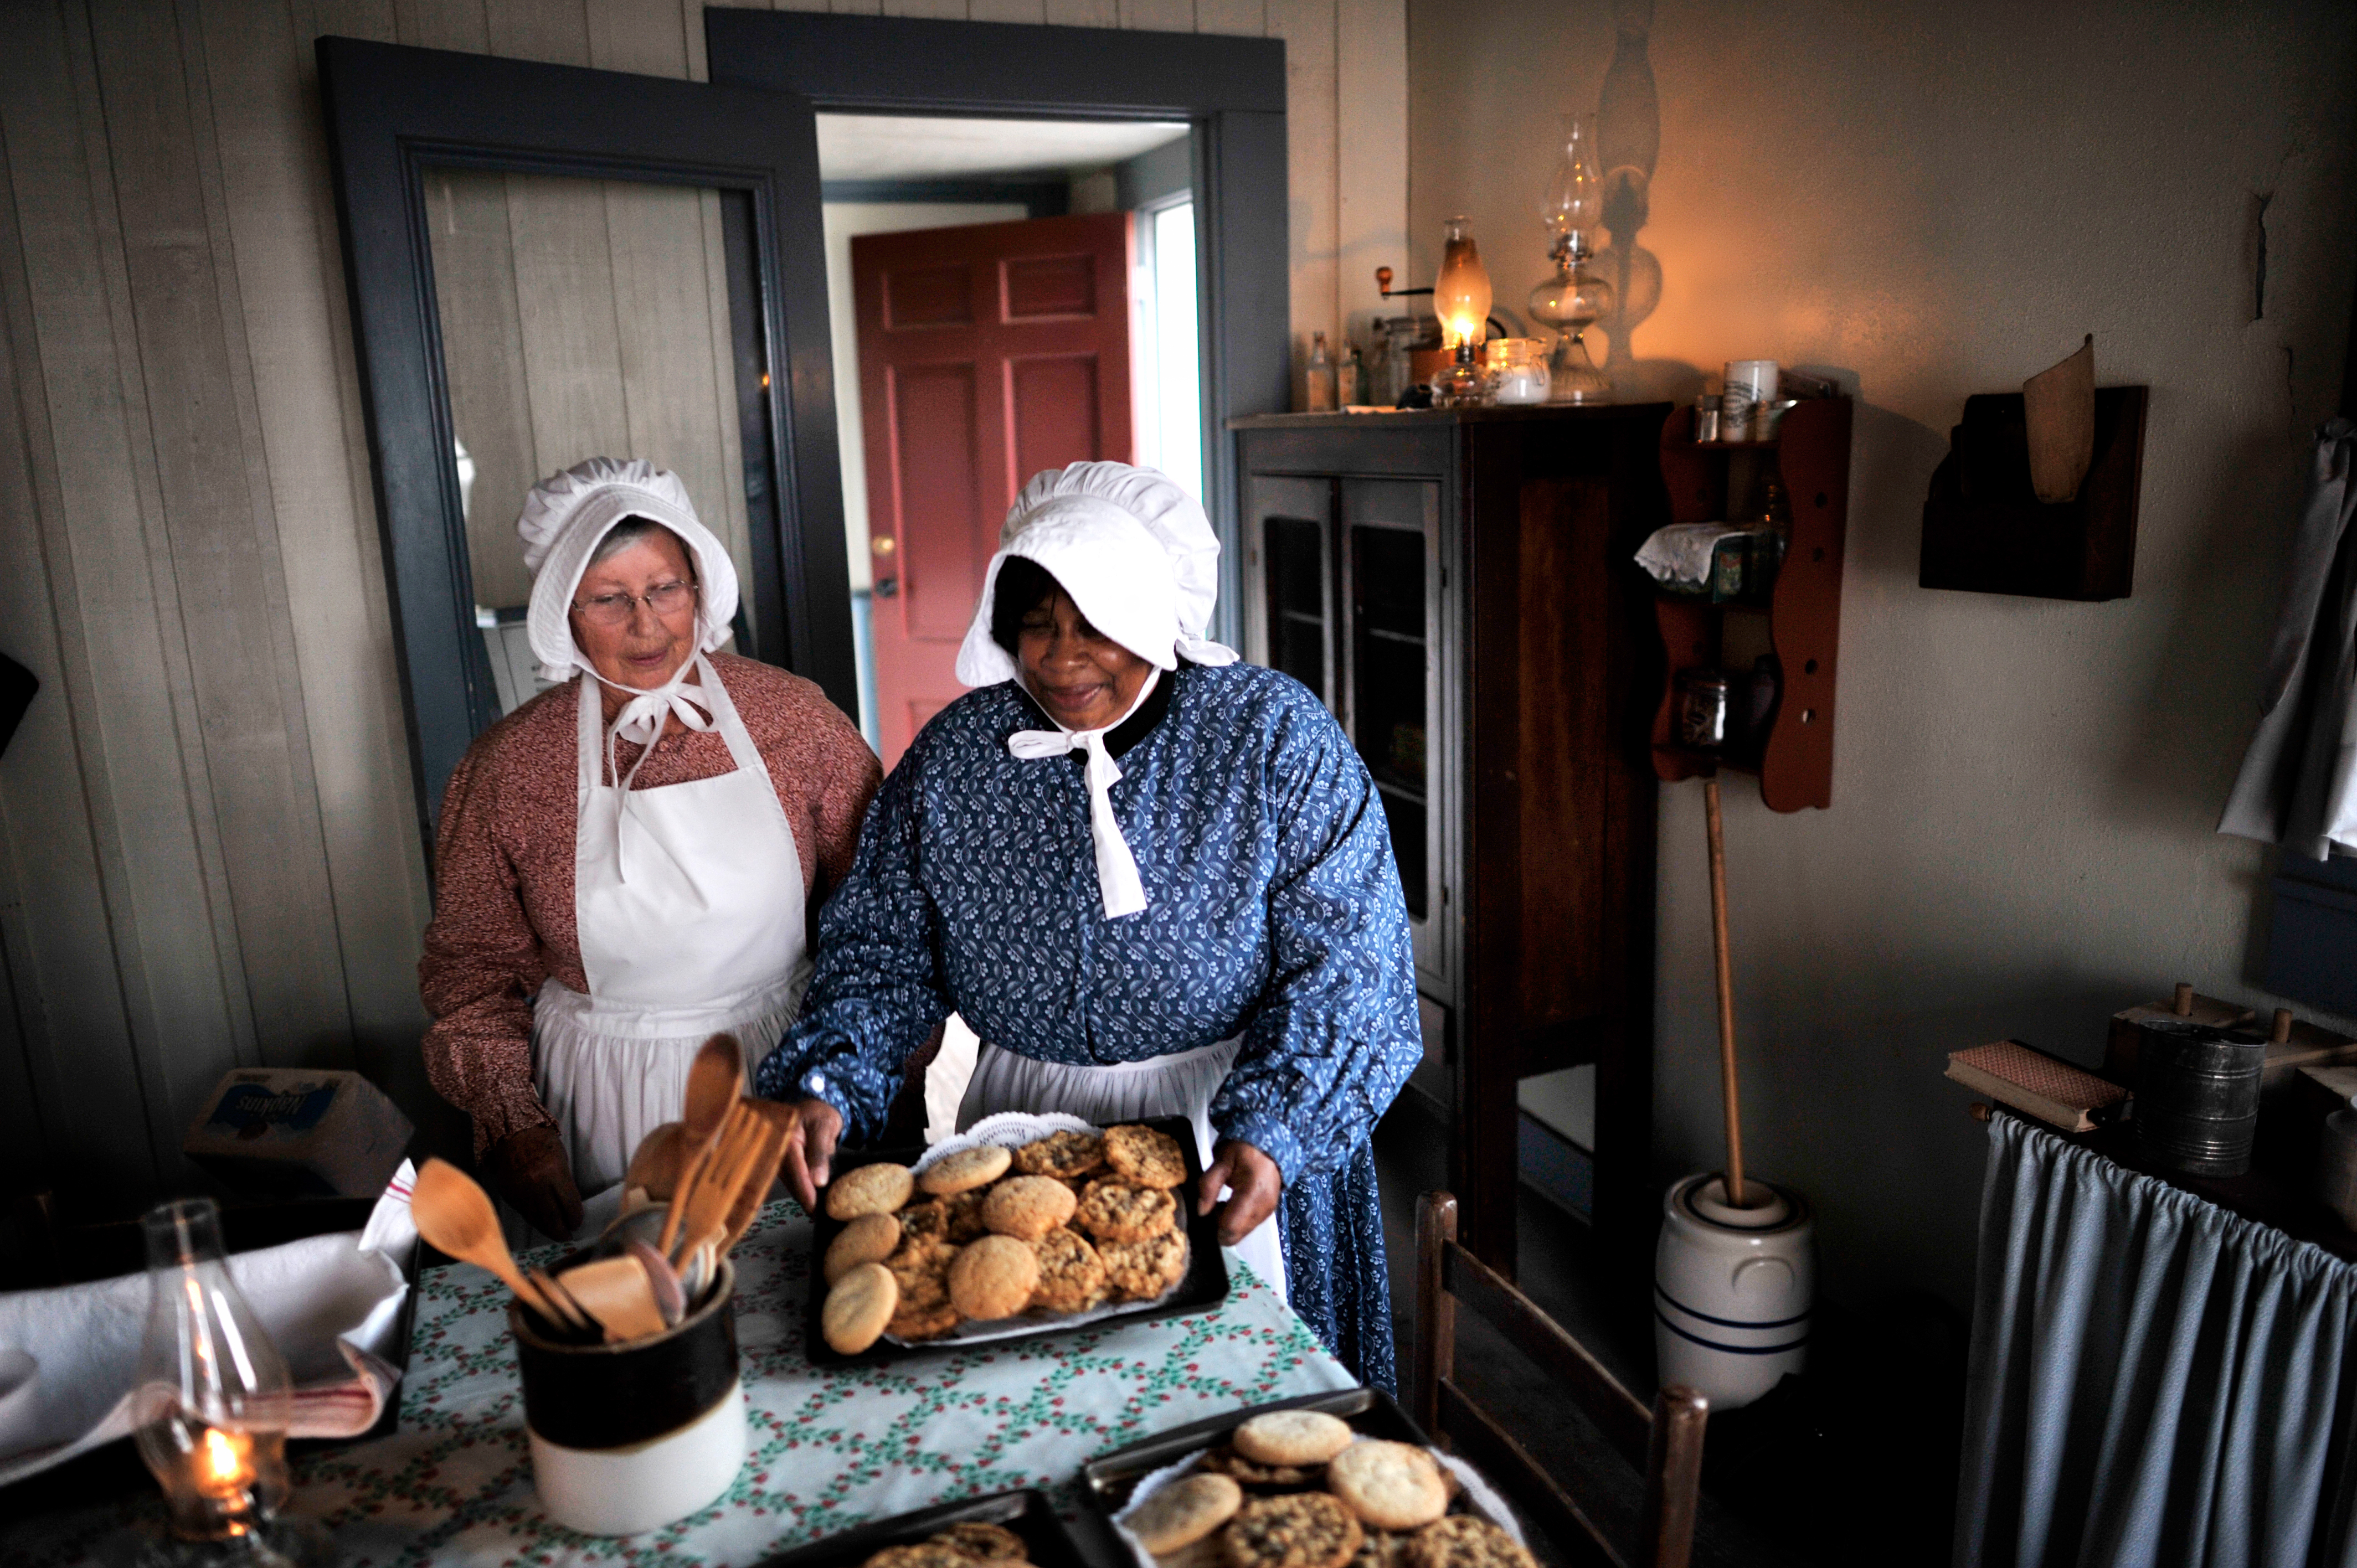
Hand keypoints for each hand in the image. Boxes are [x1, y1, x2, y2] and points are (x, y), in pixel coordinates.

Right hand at [482, 1124, 582, 1239]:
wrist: (512, 1134)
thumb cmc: (542, 1143)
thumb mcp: (561, 1160)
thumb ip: (564, 1184)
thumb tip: (569, 1207)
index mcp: (554, 1173)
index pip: (569, 1205)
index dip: (575, 1218)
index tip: (577, 1223)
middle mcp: (536, 1185)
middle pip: (552, 1219)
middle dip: (562, 1231)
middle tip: (568, 1236)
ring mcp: (520, 1192)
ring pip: (537, 1220)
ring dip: (548, 1230)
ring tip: (557, 1235)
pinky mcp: (508, 1195)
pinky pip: (525, 1214)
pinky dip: (535, 1221)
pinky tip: (542, 1224)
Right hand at [781, 1097, 843, 1215]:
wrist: (814, 1107)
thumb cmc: (819, 1114)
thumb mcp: (823, 1127)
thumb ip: (819, 1152)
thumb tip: (818, 1182)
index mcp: (785, 1142)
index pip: (796, 1173)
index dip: (805, 1193)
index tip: (814, 1209)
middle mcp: (779, 1154)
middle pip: (793, 1182)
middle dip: (806, 1200)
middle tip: (820, 1218)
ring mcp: (781, 1161)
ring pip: (794, 1184)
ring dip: (806, 1198)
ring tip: (820, 1213)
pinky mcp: (787, 1166)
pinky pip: (796, 1181)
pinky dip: (806, 1191)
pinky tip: (816, 1202)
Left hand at [1198, 1139, 1281, 1245]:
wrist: (1268, 1144)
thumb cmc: (1242, 1150)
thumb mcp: (1221, 1161)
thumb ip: (1208, 1185)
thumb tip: (1201, 1212)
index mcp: (1253, 1193)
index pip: (1230, 1226)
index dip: (1213, 1224)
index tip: (1205, 1210)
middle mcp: (1264, 1208)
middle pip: (1235, 1236)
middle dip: (1219, 1227)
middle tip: (1213, 1207)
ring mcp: (1268, 1212)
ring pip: (1241, 1234)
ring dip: (1227, 1224)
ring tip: (1222, 1203)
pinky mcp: (1268, 1213)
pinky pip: (1247, 1227)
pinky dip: (1236, 1221)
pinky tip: (1231, 1204)